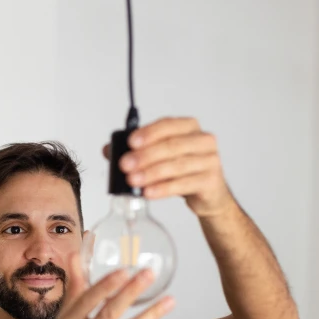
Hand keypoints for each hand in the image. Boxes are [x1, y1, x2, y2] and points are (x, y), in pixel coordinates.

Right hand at [39, 253, 174, 318]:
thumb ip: (75, 288)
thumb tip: (76, 254)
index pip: (86, 302)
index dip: (105, 286)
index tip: (123, 271)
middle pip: (109, 314)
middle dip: (130, 292)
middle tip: (148, 274)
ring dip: (151, 313)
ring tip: (169, 299)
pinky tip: (156, 315)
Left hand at [103, 117, 234, 217]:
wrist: (208, 194)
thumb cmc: (182, 171)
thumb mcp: (160, 157)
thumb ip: (136, 150)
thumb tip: (109, 150)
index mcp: (189, 127)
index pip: (168, 125)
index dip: (149, 133)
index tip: (130, 143)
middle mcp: (203, 140)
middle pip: (171, 146)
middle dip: (144, 156)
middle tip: (125, 165)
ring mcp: (210, 160)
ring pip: (176, 166)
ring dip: (150, 173)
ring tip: (132, 181)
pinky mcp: (210, 181)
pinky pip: (183, 184)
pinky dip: (163, 189)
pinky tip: (148, 192)